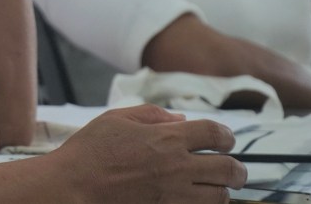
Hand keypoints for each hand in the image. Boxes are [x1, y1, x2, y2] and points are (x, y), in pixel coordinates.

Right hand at [49, 104, 246, 202]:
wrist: (73, 186)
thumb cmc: (90, 150)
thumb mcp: (116, 118)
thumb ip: (152, 115)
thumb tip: (180, 119)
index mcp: (167, 139)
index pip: (216, 134)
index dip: (226, 135)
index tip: (224, 139)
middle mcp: (177, 168)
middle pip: (229, 169)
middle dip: (237, 169)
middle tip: (233, 168)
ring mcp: (173, 195)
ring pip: (219, 197)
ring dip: (221, 190)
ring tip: (214, 186)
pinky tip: (194, 199)